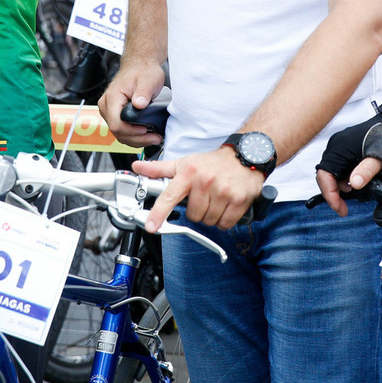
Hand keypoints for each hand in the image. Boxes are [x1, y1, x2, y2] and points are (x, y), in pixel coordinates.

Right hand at [100, 62, 166, 147]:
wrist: (139, 66)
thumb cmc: (142, 71)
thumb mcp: (148, 80)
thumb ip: (143, 92)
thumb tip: (139, 104)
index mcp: (112, 98)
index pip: (116, 124)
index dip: (132, 131)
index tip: (147, 130)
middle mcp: (106, 106)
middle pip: (117, 132)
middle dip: (137, 138)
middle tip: (155, 137)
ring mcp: (108, 111)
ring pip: (119, 134)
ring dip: (136, 139)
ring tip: (153, 137)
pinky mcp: (114, 115)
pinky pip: (121, 131)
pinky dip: (134, 136)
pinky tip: (146, 135)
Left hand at [134, 148, 263, 231]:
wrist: (244, 156)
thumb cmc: (212, 163)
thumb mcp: (185, 163)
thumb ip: (159, 169)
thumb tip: (137, 168)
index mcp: (189, 173)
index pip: (169, 196)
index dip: (159, 213)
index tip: (151, 226)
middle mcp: (205, 182)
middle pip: (193, 215)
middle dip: (198, 211)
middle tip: (204, 198)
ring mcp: (223, 191)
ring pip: (209, 221)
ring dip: (211, 215)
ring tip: (216, 200)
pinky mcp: (238, 200)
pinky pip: (225, 223)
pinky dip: (224, 219)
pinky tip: (226, 206)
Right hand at [316, 101, 381, 215]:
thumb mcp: (380, 159)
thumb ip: (366, 171)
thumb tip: (354, 184)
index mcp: (340, 147)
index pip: (324, 175)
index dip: (330, 194)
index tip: (339, 207)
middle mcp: (336, 145)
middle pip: (325, 175)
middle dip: (333, 193)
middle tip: (343, 208)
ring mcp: (340, 146)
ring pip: (331, 171)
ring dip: (338, 186)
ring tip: (352, 195)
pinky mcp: (345, 147)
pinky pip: (338, 166)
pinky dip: (343, 178)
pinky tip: (354, 184)